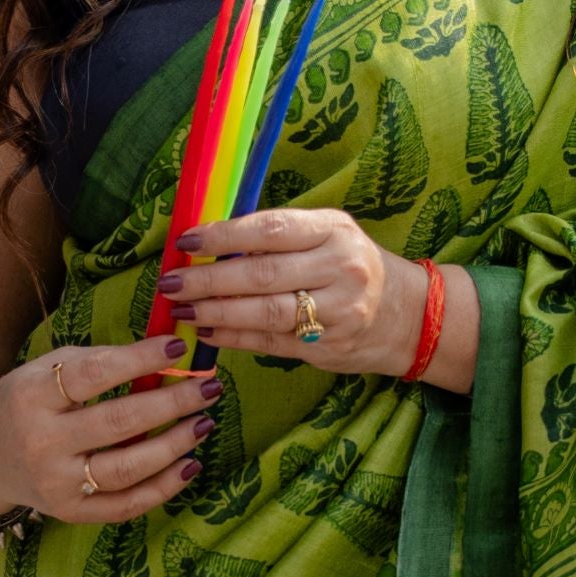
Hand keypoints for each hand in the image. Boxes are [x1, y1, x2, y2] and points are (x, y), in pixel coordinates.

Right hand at [0, 335, 219, 526]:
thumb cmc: (24, 401)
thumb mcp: (45, 370)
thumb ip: (97, 362)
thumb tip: (165, 354)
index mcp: (32, 396)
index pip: (93, 375)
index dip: (139, 360)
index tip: (178, 348)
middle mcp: (42, 442)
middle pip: (119, 423)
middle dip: (172, 403)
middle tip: (208, 388)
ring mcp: (56, 484)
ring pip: (128, 469)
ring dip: (175, 446)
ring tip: (203, 423)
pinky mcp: (70, 512)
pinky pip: (126, 505)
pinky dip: (164, 488)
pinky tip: (189, 465)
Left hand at [165, 206, 422, 372]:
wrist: (404, 314)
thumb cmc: (349, 265)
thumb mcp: (326, 235)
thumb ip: (277, 237)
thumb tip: (209, 241)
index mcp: (334, 230)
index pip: (271, 230)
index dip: (224, 236)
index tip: (187, 241)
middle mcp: (341, 268)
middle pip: (263, 276)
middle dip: (208, 280)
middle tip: (171, 283)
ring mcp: (338, 311)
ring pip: (266, 313)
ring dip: (216, 313)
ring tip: (182, 310)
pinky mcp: (329, 346)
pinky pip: (271, 342)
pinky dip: (234, 338)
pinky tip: (207, 331)